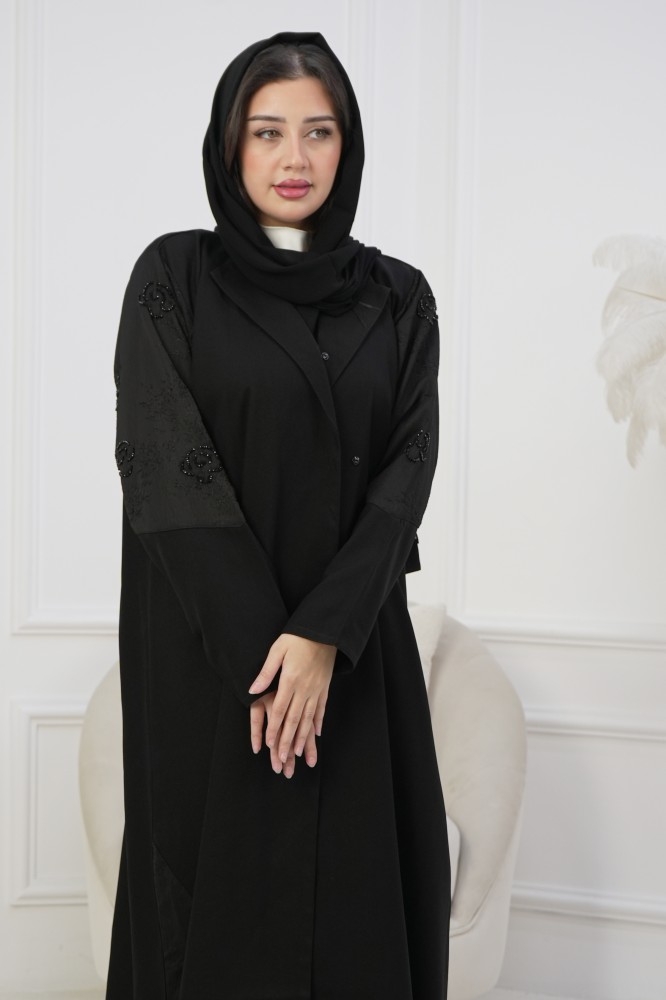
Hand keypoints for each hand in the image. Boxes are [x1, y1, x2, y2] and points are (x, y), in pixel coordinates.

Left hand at [248, 633, 335, 765]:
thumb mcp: (277, 650)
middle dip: (286, 741)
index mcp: (290, 680)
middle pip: (294, 719)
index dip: (274, 729)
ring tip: (297, 753)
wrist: (324, 630)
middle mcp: (304, 688)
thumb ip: (265, 672)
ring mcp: (316, 689)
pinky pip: (322, 708)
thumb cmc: (297, 638)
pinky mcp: (325, 687)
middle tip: (282, 759)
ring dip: (302, 737)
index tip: (269, 745)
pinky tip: (316, 733)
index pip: (280, 710)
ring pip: (308, 718)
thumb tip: (252, 690)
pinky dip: (318, 722)